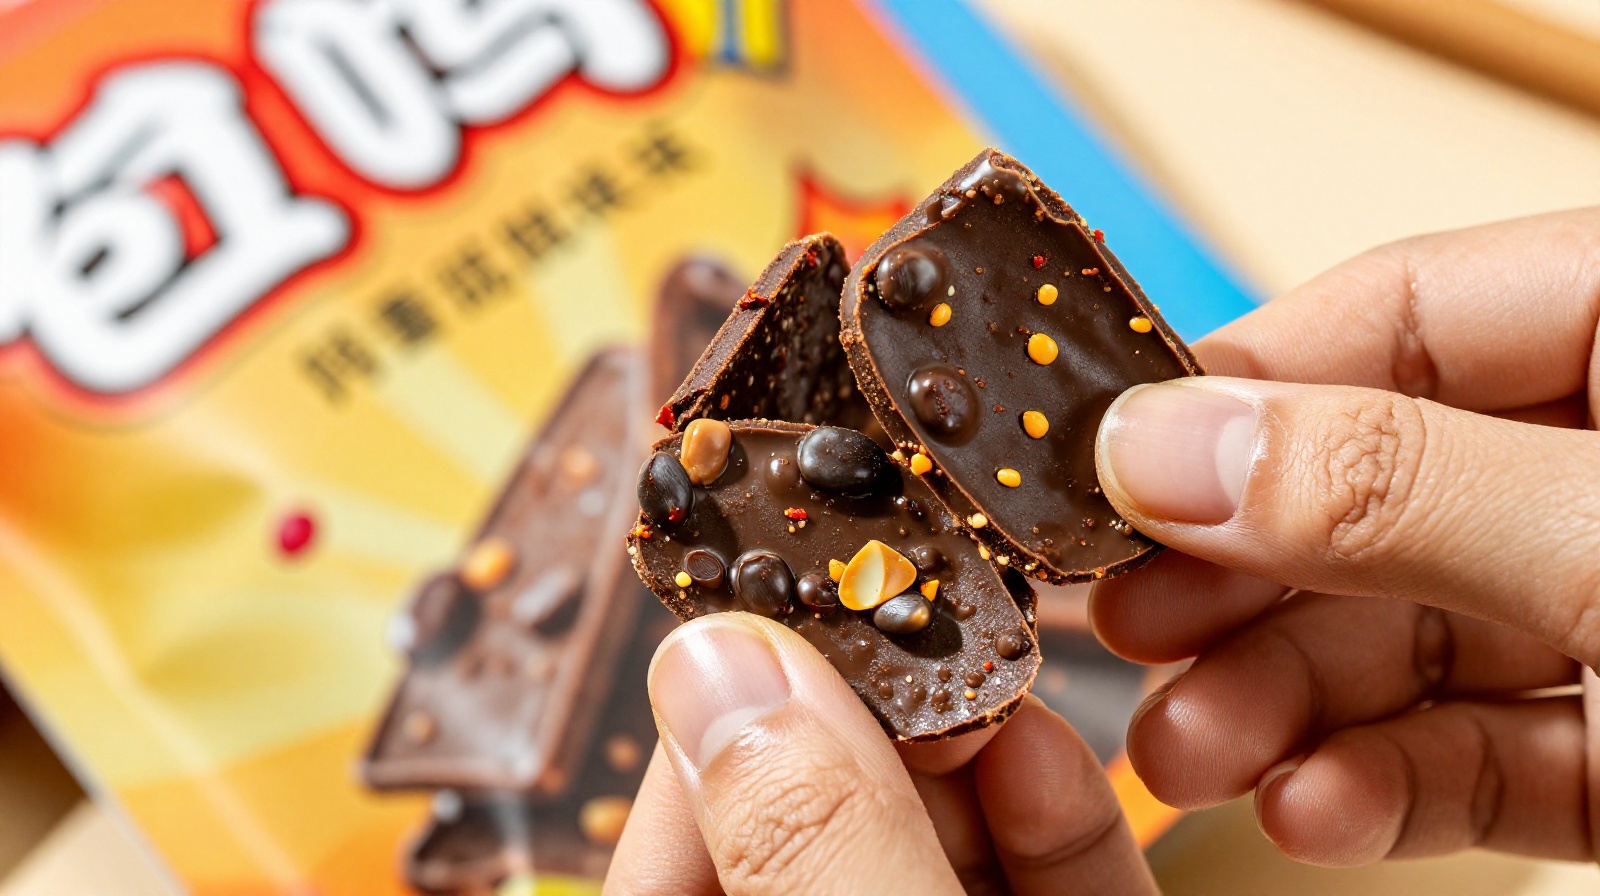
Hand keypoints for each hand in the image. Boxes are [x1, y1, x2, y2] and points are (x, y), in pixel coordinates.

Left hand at [602, 612, 1156, 894]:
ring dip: (966, 765)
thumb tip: (715, 658)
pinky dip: (1051, 833)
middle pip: (809, 841)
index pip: (668, 864)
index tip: (766, 614)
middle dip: (865, 733)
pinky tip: (1051, 756)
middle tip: (901, 620)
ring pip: (930, 858)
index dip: (717, 737)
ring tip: (983, 668)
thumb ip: (810, 841)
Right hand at [1089, 208, 1599, 865]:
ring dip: (1290, 704)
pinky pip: (1487, 746)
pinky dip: (1391, 784)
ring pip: (1416, 634)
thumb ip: (1391, 488)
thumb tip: (1166, 447)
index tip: (1114, 466)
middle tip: (1136, 627)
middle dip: (1248, 585)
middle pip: (1380, 491)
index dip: (1244, 385)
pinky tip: (1315, 808)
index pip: (1406, 310)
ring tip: (1194, 754)